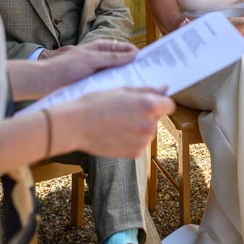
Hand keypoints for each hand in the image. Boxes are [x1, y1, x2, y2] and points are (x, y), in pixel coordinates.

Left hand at [9, 39, 137, 98]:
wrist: (45, 83)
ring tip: (139, 88)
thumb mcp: (91, 60)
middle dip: (134, 68)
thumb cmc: (65, 67)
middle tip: (149, 77)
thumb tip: (133, 54)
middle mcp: (100, 59)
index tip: (150, 61)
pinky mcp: (93, 84)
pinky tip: (123, 96)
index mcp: (100, 48)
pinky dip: (116, 88)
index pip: (125, 48)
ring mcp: (97, 72)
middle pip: (123, 62)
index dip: (137, 53)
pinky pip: (108, 85)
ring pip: (117, 75)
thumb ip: (112, 57)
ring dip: (126, 80)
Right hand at [54, 87, 173, 158]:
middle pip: (156, 119)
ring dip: (138, 128)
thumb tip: (165, 89)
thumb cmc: (96, 103)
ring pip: (147, 132)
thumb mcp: (122, 90)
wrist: (75, 125)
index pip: (168, 105)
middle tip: (124, 111)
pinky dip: (130, 140)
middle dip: (146, 115)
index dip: (159, 103)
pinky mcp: (134, 153)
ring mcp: (143, 141)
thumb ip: (147, 91)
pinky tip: (114, 134)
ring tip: (116, 123)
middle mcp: (150, 125)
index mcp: (150, 106)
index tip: (147, 103)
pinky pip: (138, 144)